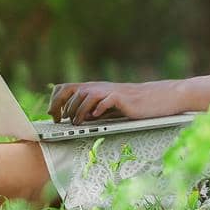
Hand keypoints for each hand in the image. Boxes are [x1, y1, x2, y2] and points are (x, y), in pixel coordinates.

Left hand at [48, 79, 191, 124]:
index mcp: (92, 88)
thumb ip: (93, 110)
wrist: (156, 99)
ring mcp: (109, 91)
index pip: (65, 88)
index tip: (53, 116)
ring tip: (78, 123)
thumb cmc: (131, 105)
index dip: (55, 101)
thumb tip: (75, 120)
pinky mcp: (121, 97)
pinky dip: (97, 109)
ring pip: (85, 96)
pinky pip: (104, 100)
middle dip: (64, 109)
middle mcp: (98, 87)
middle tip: (63, 123)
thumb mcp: (108, 107)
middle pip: (71, 92)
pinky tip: (96, 116)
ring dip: (78, 111)